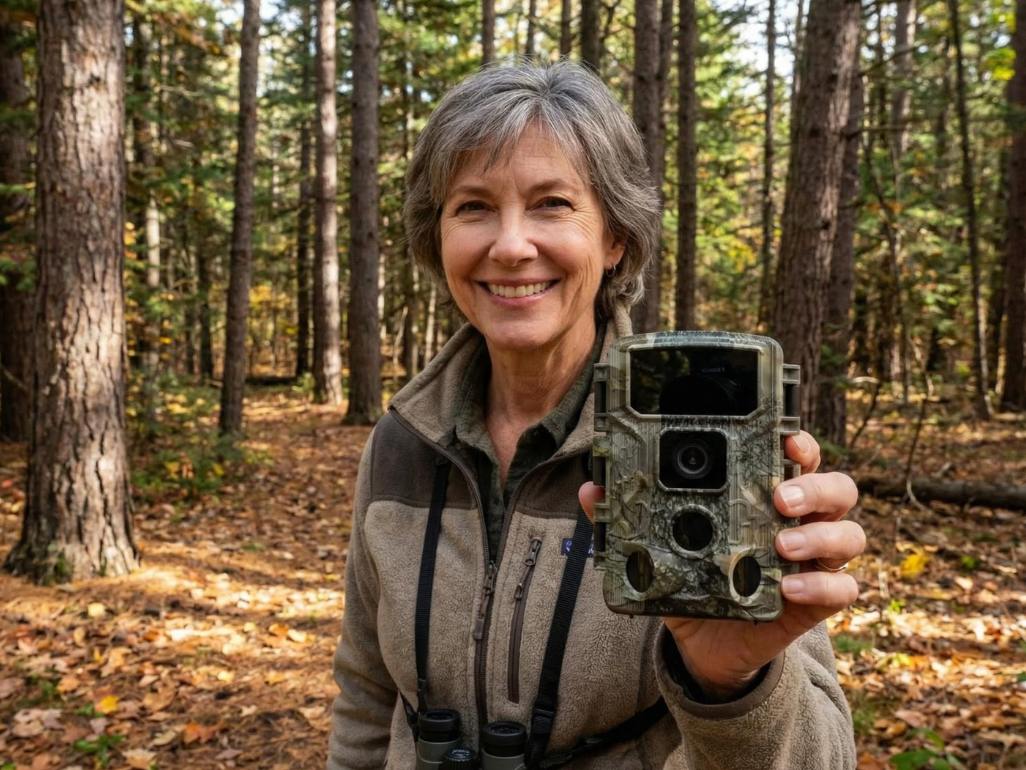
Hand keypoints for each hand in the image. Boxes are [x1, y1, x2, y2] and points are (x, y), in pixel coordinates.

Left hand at [579, 430, 862, 700]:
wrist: (705, 642)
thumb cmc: (691, 579)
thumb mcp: (659, 548)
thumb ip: (630, 519)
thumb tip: (592, 491)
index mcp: (766, 494)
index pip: (797, 456)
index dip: (798, 442)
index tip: (785, 436)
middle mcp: (800, 520)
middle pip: (836, 488)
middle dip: (815, 487)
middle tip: (780, 498)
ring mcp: (814, 560)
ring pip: (849, 534)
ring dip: (821, 536)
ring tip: (782, 545)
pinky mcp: (816, 600)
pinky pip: (842, 589)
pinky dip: (821, 587)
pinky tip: (787, 589)